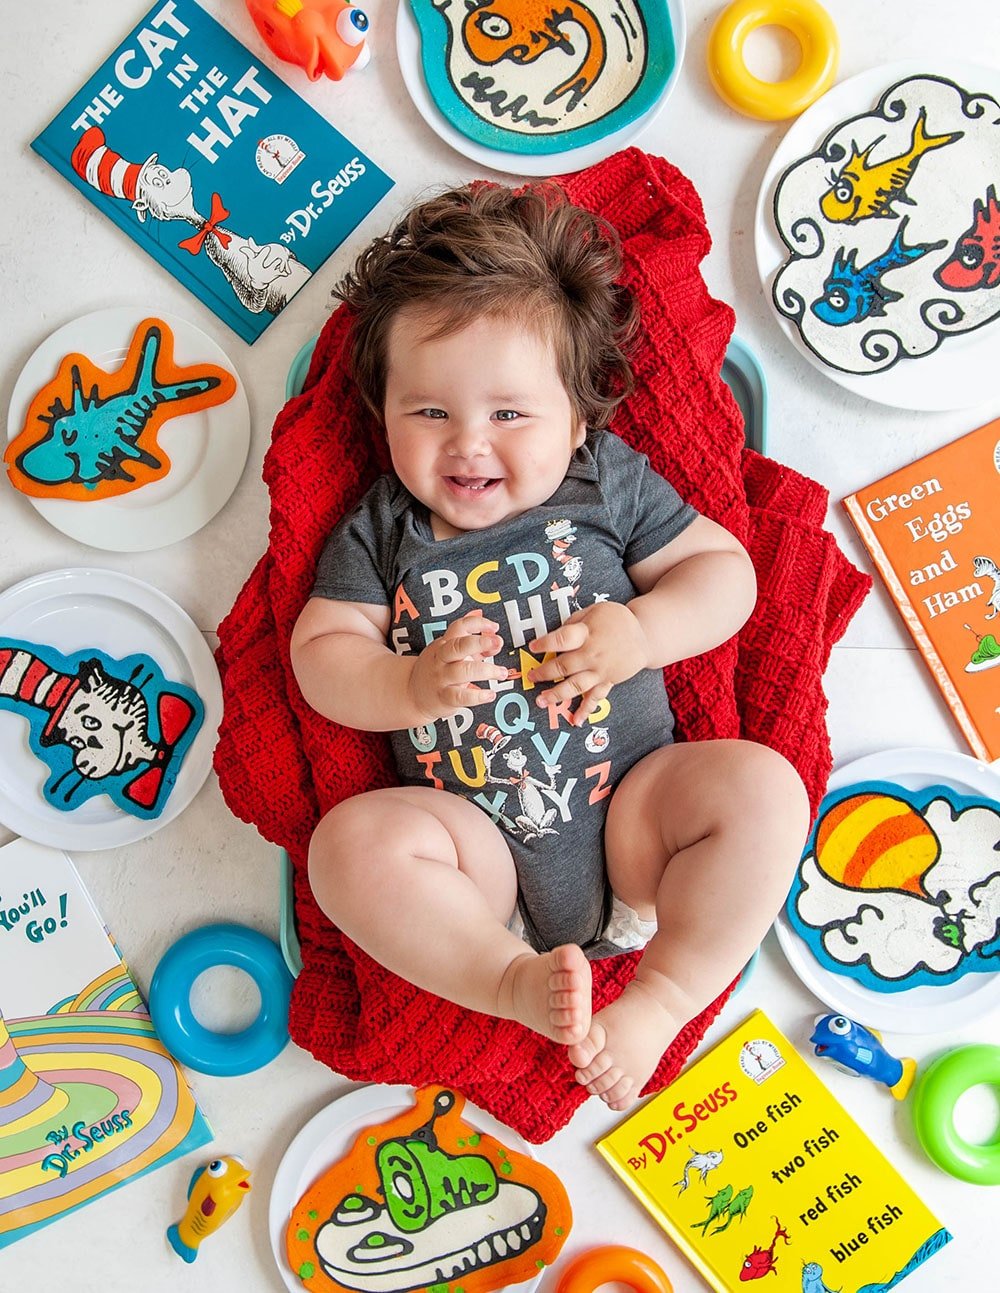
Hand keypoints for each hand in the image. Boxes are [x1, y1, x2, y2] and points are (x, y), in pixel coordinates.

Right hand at [407, 612, 510, 720]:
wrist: (412, 694)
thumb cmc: (438, 671)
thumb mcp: (454, 654)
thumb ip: (477, 648)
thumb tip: (497, 642)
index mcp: (444, 644)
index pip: (459, 627)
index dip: (477, 623)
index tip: (494, 627)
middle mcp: (442, 659)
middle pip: (458, 646)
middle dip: (479, 642)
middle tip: (497, 642)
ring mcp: (442, 678)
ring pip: (463, 671)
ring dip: (486, 670)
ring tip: (502, 673)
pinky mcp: (444, 697)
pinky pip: (461, 696)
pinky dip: (478, 696)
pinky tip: (490, 694)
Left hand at [528, 602, 649, 722]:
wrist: (645, 636)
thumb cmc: (616, 619)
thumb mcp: (595, 610)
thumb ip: (574, 622)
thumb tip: (555, 637)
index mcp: (588, 634)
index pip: (562, 639)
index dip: (545, 643)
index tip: (532, 647)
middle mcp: (593, 654)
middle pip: (565, 665)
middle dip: (545, 672)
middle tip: (531, 677)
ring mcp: (601, 671)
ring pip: (576, 685)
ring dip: (557, 694)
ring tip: (541, 701)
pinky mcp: (608, 681)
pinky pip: (596, 697)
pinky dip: (586, 709)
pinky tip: (575, 720)